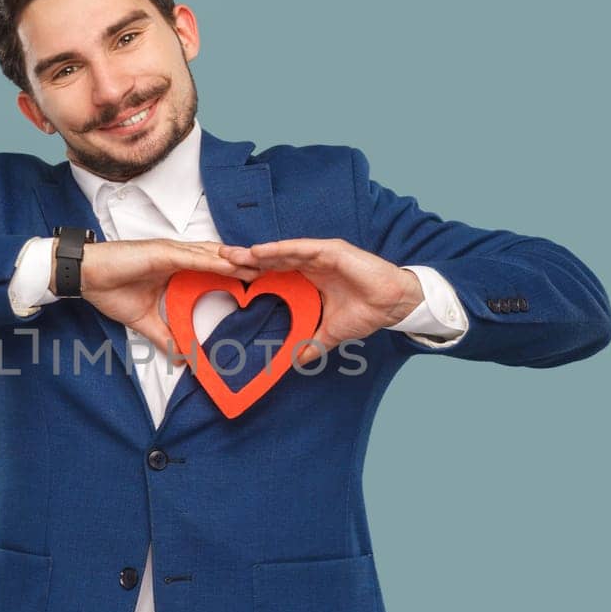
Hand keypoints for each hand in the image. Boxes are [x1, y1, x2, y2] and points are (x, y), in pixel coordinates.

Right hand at [80, 239, 262, 358]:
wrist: (84, 276)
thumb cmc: (110, 290)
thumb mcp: (143, 320)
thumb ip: (164, 336)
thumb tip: (180, 359)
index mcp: (175, 269)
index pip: (211, 270)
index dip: (234, 276)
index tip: (258, 285)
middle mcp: (177, 256)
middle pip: (218, 260)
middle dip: (243, 266)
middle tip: (272, 273)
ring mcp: (170, 252)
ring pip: (210, 255)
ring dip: (235, 261)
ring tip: (261, 267)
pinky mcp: (161, 253)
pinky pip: (191, 257)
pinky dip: (212, 260)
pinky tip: (231, 264)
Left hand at [220, 238, 422, 363]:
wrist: (391, 306)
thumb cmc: (366, 313)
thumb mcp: (331, 333)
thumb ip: (311, 344)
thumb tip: (295, 363)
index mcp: (309, 278)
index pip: (274, 274)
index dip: (253, 274)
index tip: (229, 277)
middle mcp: (311, 263)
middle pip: (272, 260)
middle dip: (246, 259)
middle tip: (219, 258)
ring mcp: (320, 255)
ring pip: (281, 252)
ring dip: (256, 252)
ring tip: (232, 253)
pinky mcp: (331, 250)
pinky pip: (300, 248)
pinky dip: (279, 249)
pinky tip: (259, 251)